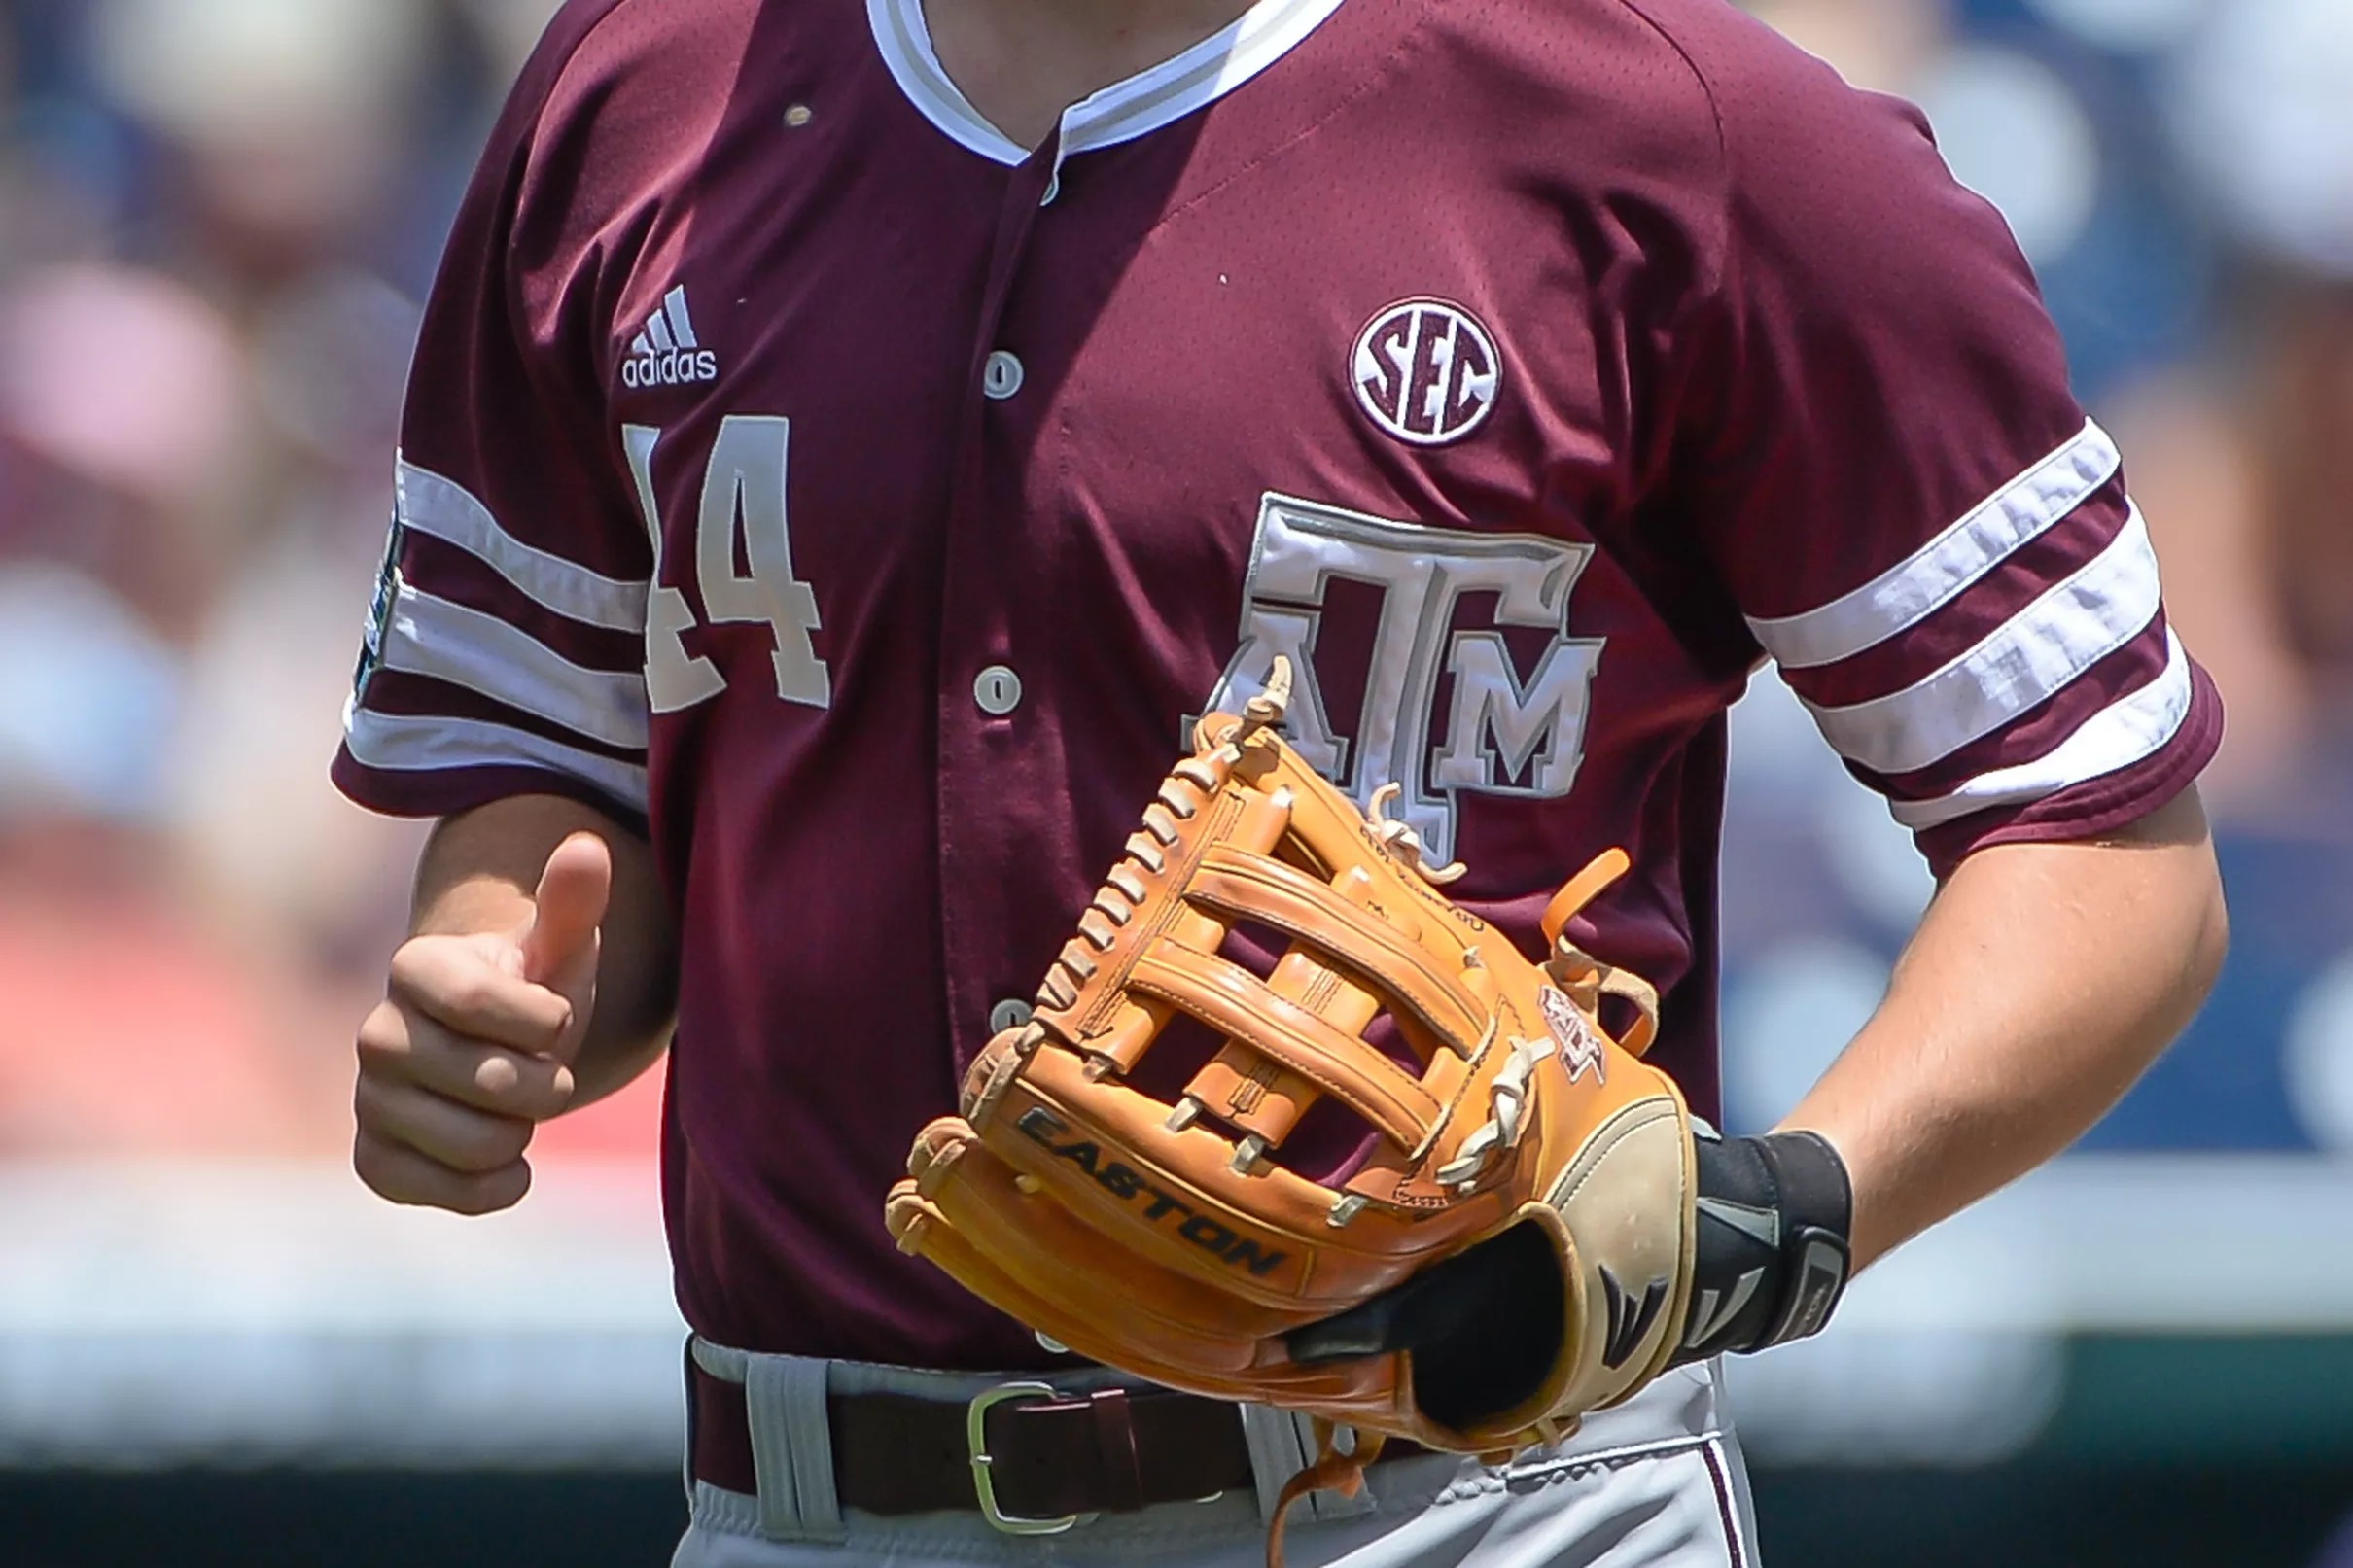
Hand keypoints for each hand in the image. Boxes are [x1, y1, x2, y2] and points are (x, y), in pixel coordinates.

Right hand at [352, 832, 610, 1213]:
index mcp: (415, 967)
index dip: (544, 1021)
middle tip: (544, 1070)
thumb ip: (571, 904)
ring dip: (524, 1132)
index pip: (481, 1002)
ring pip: (475, 1141)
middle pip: (492, 1080)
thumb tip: (586, 847)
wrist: (497, 1053)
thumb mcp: (559, 949)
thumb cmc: (534, 992)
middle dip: (547, 1083)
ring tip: (520, 1108)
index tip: (557, 1019)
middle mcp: (377, 1031)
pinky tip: (507, 1160)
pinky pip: (444, 1190)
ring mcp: (371, 1099)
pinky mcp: (376, 1160)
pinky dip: (494, 1185)